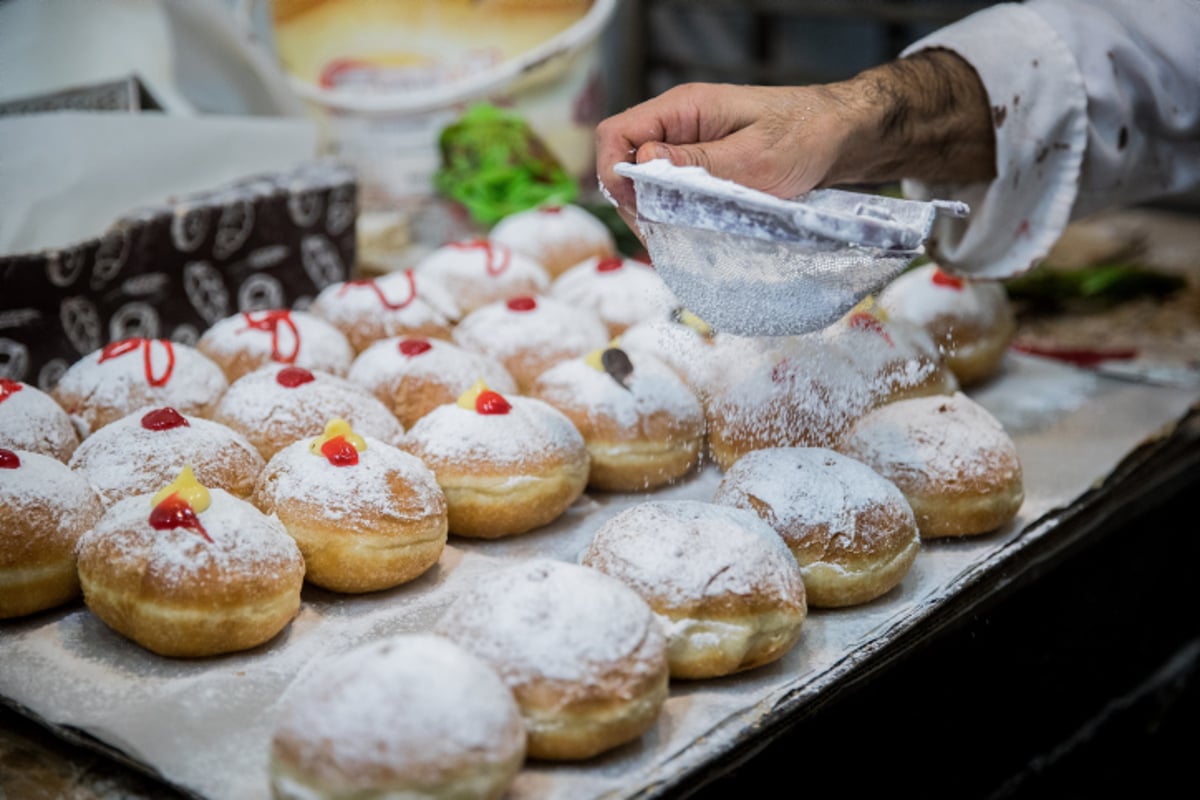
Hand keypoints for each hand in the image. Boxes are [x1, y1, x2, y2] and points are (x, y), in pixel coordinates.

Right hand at [595, 50, 995, 241]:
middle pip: (625, 164)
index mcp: (684, 109)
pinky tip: (693, 234)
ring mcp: (689, 149)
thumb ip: (697, 165)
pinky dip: (676, 216)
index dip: (614, 172)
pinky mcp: (703, 170)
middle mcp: (679, 127)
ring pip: (647, 185)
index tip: (638, 207)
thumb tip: (643, 167)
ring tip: (682, 238)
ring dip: (657, 214)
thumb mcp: (753, 158)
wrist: (842, 137)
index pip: (618, 134)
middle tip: (664, 233)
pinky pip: (672, 194)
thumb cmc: (805, 138)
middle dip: (636, 202)